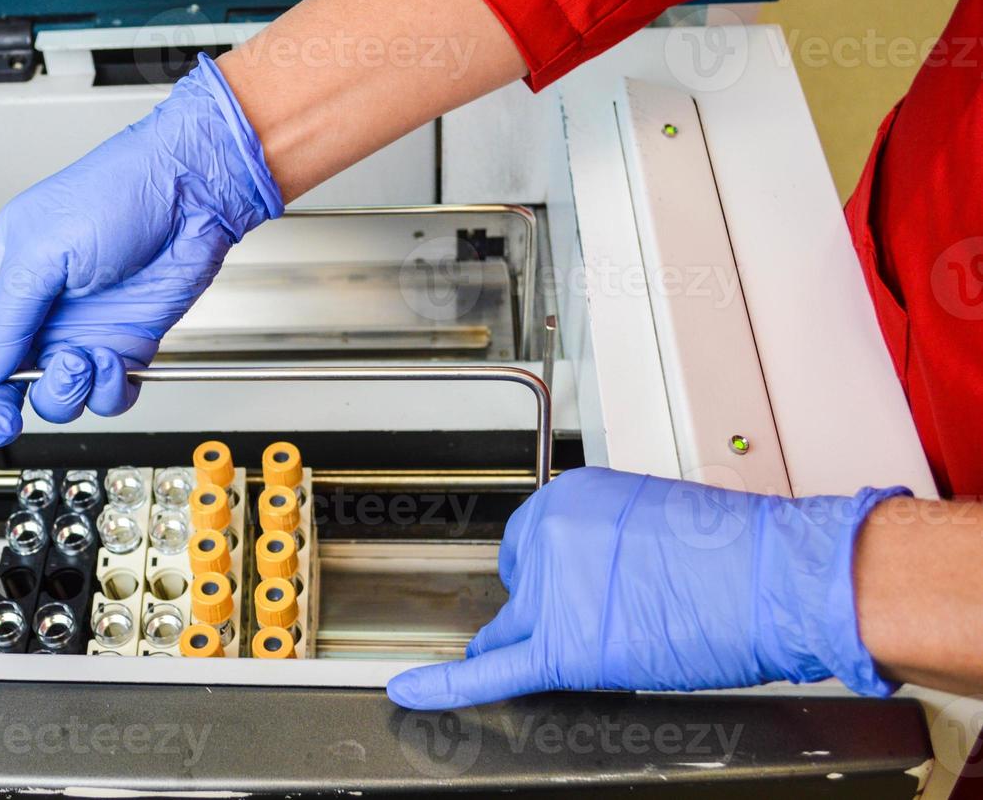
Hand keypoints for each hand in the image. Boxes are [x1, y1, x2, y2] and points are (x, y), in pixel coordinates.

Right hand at [0, 54, 281, 456]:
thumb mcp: (42, 249)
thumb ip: (7, 315)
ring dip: (61, 393)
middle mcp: (32, 314)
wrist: (191, 193)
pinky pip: (103, 396)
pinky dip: (107, 392)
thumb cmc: (117, 191)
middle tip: (2, 423)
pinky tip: (115, 363)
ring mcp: (77, 334)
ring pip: (50, 398)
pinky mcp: (123, 348)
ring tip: (81, 360)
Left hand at [387, 467, 909, 708]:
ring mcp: (552, 593)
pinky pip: (493, 670)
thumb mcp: (651, 516)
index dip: (554, 575)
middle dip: (551, 606)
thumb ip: (600, 541)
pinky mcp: (563, 645)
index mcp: (566, 499)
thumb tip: (589, 575)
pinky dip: (448, 685)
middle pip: (519, 588)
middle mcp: (548, 539)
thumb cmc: (734, 554)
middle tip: (611, 611)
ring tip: (595, 641)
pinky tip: (413, 690)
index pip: (527, 546)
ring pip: (514, 630)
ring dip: (537, 640)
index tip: (573, 584)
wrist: (775, 581)